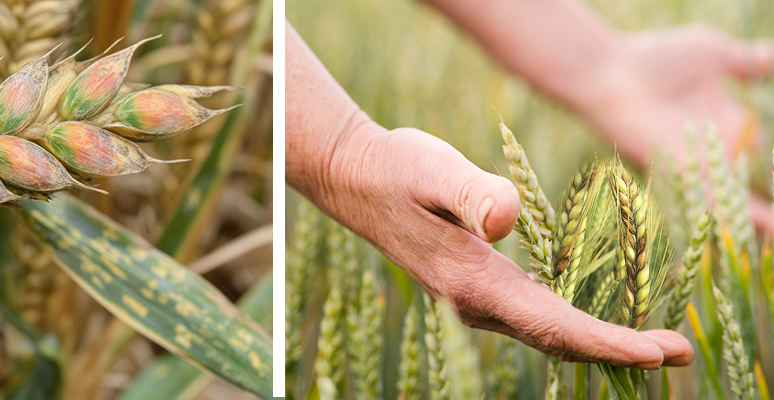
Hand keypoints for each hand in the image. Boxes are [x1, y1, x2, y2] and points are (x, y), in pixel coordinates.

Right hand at [294, 121, 693, 367]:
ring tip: (652, 347)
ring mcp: (473, 298)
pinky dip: (572, 326)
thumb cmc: (398, 168)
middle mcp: (475, 302)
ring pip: (546, 333)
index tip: (658, 352)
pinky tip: (596, 320)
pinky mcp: (475, 285)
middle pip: (557, 340)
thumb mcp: (433, 168)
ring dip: (598, 343)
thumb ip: (471, 192)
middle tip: (678, 352)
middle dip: (618, 351)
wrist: (356, 178)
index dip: (608, 343)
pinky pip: (535, 318)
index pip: (554, 324)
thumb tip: (506, 220)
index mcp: (473, 281)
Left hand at [564, 25, 773, 230]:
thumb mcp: (712, 55)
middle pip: (747, 173)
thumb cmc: (654, 59)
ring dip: (760, 214)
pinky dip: (742, 217)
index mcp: (721, 118)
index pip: (756, 141)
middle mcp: (711, 146)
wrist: (610, 75)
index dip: (765, 152)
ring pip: (738, 195)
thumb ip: (747, 61)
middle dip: (763, 185)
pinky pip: (716, 202)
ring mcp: (697, 162)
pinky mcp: (682, 176)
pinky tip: (770, 226)